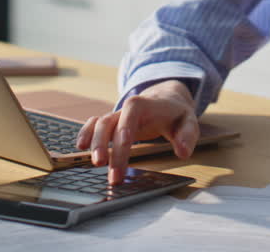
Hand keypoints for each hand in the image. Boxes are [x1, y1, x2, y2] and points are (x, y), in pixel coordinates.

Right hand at [76, 79, 198, 184]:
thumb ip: (187, 136)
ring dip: (95, 142)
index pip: (131, 115)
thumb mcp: (189, 122)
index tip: (122, 148)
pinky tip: (80, 147)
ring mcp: (118, 115)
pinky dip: (86, 133)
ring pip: (99, 124)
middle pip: (110, 122)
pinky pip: (94, 124)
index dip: (124, 131)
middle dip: (105, 145)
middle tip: (106, 169)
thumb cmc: (176, 114)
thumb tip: (182, 152)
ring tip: (95, 163)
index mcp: (144, 105)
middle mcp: (127, 109)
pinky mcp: (113, 123)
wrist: (167, 100)